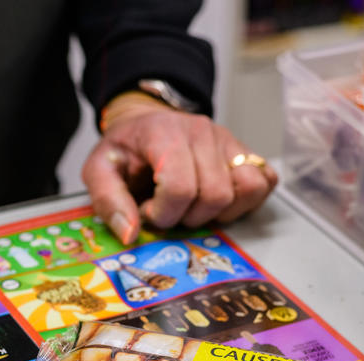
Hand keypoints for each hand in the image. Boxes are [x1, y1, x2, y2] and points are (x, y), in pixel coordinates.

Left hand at [82, 92, 277, 243]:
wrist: (145, 123)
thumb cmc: (125, 150)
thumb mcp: (99, 170)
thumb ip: (109, 201)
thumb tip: (130, 234)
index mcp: (164, 133)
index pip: (181, 187)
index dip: (164, 213)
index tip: (149, 211)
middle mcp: (203, 132)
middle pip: (215, 195)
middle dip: (190, 217)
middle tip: (169, 210)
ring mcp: (228, 141)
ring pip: (246, 189)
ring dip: (221, 212)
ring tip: (195, 207)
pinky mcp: (245, 152)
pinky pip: (265, 182)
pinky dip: (245, 201)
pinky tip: (218, 203)